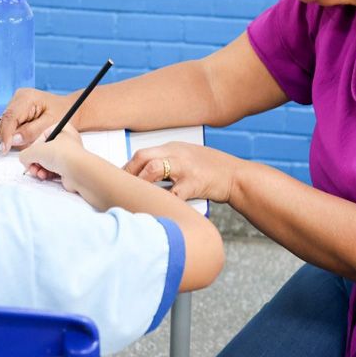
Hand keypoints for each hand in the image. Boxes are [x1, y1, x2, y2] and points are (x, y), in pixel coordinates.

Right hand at [0, 88, 74, 153]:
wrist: (68, 108)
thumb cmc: (64, 112)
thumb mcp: (50, 123)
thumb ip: (31, 132)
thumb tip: (13, 140)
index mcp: (27, 97)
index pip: (10, 117)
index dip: (6, 135)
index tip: (5, 149)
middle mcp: (18, 97)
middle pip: (5, 121)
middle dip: (10, 136)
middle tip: (22, 147)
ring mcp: (16, 102)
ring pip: (5, 124)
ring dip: (14, 135)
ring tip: (30, 138)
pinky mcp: (17, 109)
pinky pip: (10, 125)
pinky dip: (17, 133)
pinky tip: (29, 134)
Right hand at [19, 124, 88, 192]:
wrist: (79, 172)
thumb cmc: (62, 155)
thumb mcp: (36, 150)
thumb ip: (25, 154)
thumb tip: (25, 160)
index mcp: (62, 129)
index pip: (41, 137)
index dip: (33, 148)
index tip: (30, 155)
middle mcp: (67, 141)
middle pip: (43, 151)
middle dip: (35, 161)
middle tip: (32, 167)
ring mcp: (68, 155)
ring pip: (47, 162)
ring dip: (40, 169)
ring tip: (40, 173)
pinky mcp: (69, 169)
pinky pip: (53, 171)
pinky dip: (47, 175)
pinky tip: (46, 177)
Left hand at [124, 142, 239, 202]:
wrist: (236, 176)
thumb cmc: (212, 171)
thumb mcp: (187, 160)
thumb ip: (168, 165)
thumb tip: (145, 179)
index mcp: (174, 148)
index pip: (143, 153)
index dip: (127, 168)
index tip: (118, 181)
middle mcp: (177, 154)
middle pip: (144, 157)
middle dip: (128, 173)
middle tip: (119, 189)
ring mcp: (185, 167)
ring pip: (154, 168)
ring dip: (140, 183)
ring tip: (132, 196)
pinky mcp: (194, 183)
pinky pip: (172, 193)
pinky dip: (161, 201)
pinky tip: (155, 208)